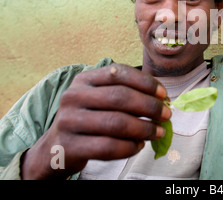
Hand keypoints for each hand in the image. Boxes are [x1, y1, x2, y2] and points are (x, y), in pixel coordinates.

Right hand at [21, 64, 170, 178]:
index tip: (164, 94)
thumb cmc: (88, 119)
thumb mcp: (100, 99)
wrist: (56, 148)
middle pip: (120, 97)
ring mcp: (69, 121)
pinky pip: (107, 146)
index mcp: (84, 79)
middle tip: (167, 115)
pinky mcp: (69, 146)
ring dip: (144, 128)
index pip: (119, 73)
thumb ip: (125, 94)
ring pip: (116, 123)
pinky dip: (129, 147)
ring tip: (158, 132)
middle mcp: (74, 96)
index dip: (146, 82)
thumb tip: (162, 100)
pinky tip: (139, 145)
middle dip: (149, 106)